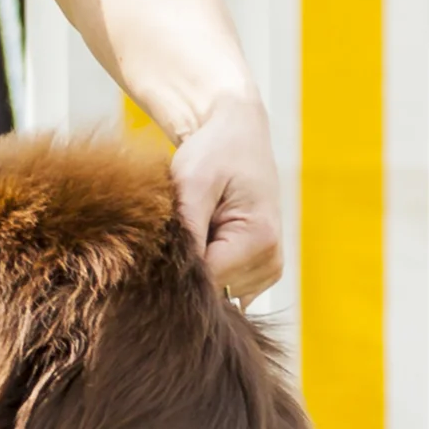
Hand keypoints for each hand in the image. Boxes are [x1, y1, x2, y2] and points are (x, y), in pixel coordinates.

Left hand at [170, 90, 286, 297]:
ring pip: (215, 292)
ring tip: (196, 227)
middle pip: (212, 290)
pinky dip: (208, 267)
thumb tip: (178, 279)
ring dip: (197, 266)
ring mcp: (267, 270)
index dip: (176, 270)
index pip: (206, 282)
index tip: (157, 246)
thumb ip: (188, 232)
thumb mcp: (192, 184)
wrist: (238, 136)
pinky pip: (223, 287)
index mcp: (260, 240)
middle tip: (178, 227)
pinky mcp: (258, 272)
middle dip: (187, 267)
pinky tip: (204, 237)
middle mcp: (270, 262)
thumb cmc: (214, 152)